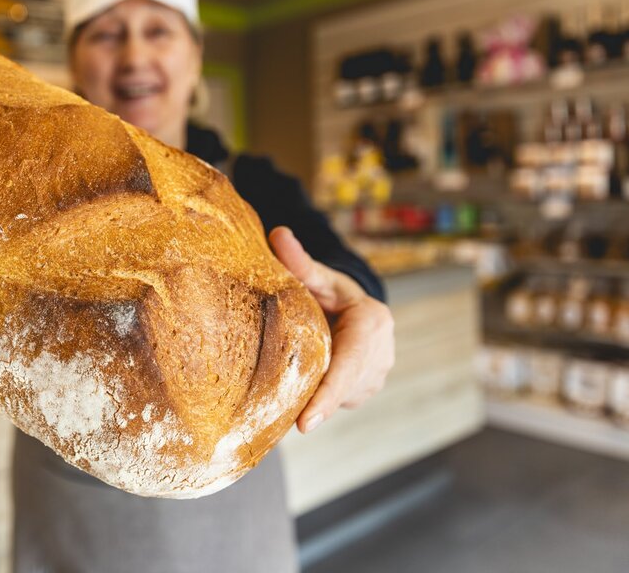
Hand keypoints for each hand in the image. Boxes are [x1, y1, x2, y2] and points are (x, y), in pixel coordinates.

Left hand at [268, 226, 394, 433]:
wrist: (358, 305)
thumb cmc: (333, 291)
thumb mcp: (319, 277)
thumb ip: (300, 261)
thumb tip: (277, 234)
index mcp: (372, 323)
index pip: (347, 366)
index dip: (326, 397)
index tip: (305, 424)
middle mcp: (381, 354)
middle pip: (343, 387)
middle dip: (315, 402)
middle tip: (285, 420)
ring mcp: (377, 375)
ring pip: (340, 396)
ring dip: (315, 395)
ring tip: (292, 384)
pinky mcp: (367, 388)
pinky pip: (339, 399)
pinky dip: (320, 396)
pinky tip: (304, 388)